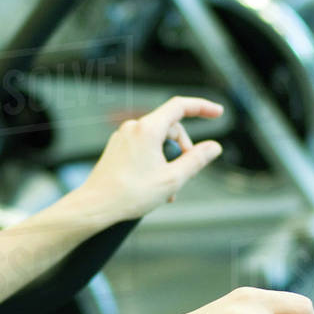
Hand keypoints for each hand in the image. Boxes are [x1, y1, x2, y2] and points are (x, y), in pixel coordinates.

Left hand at [78, 96, 223, 222]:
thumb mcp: (172, 179)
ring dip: (169, 159)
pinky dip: (155, 161)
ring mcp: (123, 137)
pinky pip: (143, 148)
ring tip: (168, 187)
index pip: (180, 106)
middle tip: (185, 174)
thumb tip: (213, 147)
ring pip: (157, 140)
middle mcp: (133, 128)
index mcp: (147, 129)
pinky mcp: (117, 149)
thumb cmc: (129, 194)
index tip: (217, 113)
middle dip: (183, 148)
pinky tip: (155, 185)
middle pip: (170, 127)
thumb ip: (196, 160)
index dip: (202, 107)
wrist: (95, 206)